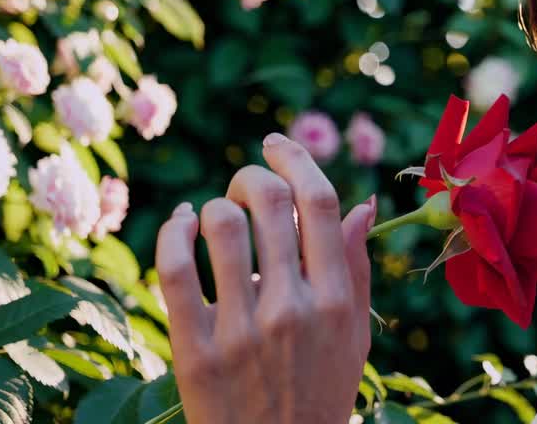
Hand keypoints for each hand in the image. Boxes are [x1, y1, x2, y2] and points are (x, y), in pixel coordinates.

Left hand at [156, 133, 377, 423]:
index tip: (276, 144)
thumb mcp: (354, 335)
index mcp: (336, 300)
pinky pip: (175, 270)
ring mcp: (241, 331)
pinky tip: (181, 224)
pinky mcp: (194, 352)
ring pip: (221, 226)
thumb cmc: (320, 393)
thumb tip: (362, 203)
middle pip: (268, 201)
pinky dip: (174, 232)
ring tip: (214, 214)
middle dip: (250, 176)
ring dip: (215, 204)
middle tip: (243, 186)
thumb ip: (356, 267)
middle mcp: (292, 309)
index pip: (319, 203)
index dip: (295, 159)